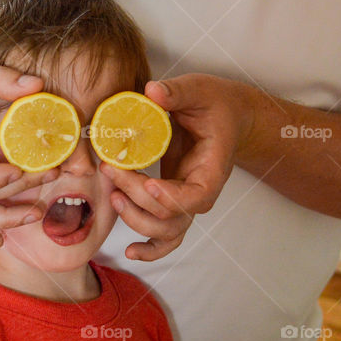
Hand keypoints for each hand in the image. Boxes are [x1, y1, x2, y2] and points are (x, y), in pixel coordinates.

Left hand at [101, 74, 247, 260]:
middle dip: (136, 198)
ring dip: (136, 219)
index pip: (196, 196)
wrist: (229, 117)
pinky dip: (149, 250)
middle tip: (111, 169)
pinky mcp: (172, 202)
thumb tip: (152, 91)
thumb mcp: (200, 90)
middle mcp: (201, 193)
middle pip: (171, 215)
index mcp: (212, 169)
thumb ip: (177, 92)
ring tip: (113, 195)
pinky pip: (165, 237)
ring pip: (165, 231)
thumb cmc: (216, 104)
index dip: (170, 196)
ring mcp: (186, 202)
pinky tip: (129, 251)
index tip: (147, 182)